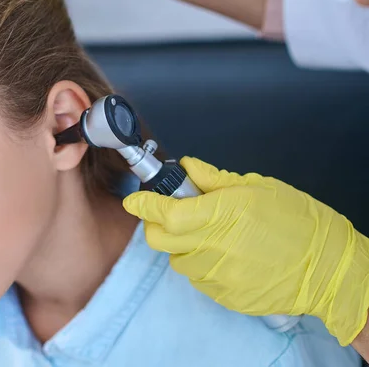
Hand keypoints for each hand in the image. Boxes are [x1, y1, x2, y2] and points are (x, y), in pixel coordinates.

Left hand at [123, 156, 368, 345]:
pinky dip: (202, 265)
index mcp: (223, 214)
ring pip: (178, 260)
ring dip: (183, 246)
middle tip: (172, 215)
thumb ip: (214, 179)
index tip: (135, 200)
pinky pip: (198, 279)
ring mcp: (219, 276)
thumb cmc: (298, 220)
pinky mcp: (225, 296)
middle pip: (160, 240)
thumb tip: (186, 168)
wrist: (328, 266)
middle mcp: (215, 247)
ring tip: (211, 236)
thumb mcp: (258, 187)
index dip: (145, 205)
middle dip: (157, 225)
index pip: (166, 213)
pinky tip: (226, 257)